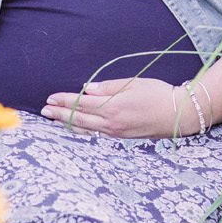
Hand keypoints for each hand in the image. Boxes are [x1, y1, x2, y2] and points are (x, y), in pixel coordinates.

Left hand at [40, 77, 184, 138]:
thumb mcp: (132, 83)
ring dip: (67, 125)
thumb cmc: (157, 94)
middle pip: (78, 119)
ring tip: (53, 120)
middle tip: (44, 110)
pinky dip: (82, 133)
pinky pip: (95, 137)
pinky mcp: (121, 139)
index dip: (63, 100)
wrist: (178, 115)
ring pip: (85, 130)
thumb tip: (87, 89)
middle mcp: (110, 123)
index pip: (80, 103)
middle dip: (59, 114)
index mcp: (111, 106)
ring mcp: (115, 134)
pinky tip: (76, 130)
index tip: (50, 98)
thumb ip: (107, 86)